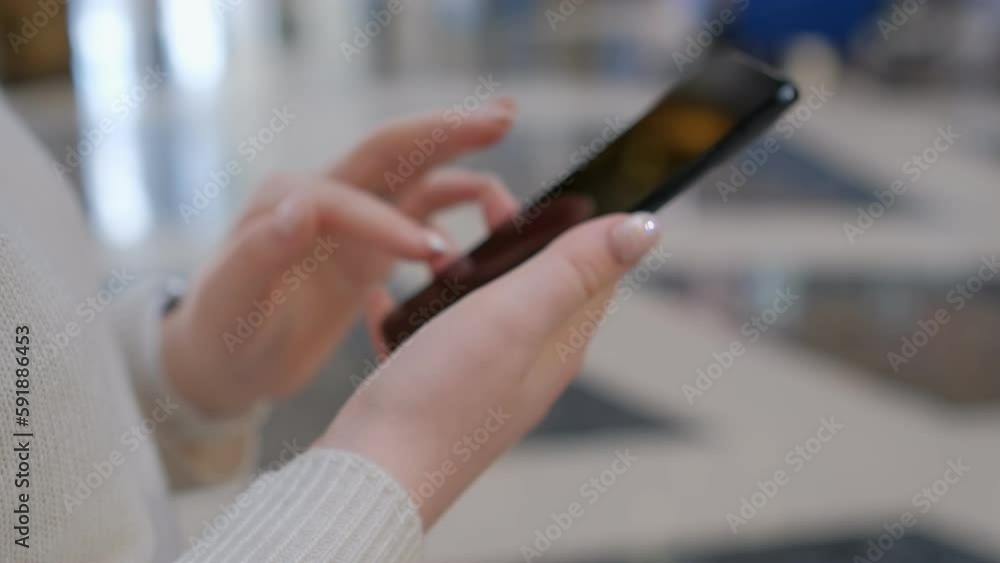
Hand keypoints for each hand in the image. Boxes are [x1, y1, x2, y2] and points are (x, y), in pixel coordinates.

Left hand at [162, 100, 519, 416]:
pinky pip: (423, 220)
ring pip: (419, 181)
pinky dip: (457, 228)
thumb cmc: (222, 335)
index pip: (352, 198)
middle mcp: (326, 196)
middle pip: (397, 152)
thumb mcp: (231, 304)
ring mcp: (353, 219)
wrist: (224, 361)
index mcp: (290, 201)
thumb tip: (300, 208)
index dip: (393, 224)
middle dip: (450, 133)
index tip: (434, 257)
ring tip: (510, 208)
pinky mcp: (370, 244)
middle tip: (505, 117)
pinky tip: (478, 258)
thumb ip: (258, 255)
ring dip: (466, 178)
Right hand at [317, 212, 661, 527]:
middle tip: (478, 215)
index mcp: (560, 344)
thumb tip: (646, 227)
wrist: (371, 474)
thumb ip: (575, 268)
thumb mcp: (515, 316)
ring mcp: (484, 380)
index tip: (538, 199)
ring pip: (483, 307)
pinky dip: (414, 313)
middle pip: (537, 284)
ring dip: (460, 274)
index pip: (595, 273)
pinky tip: (384, 304)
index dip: (576, 226)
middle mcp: (530, 363)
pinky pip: (433, 337)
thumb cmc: (442, 396)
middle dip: (511, 242)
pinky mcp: (440, 391)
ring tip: (428, 261)